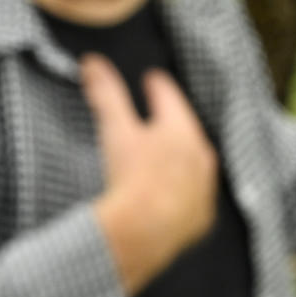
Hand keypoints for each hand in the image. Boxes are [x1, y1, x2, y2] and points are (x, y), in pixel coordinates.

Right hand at [81, 54, 217, 293]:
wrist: (142, 233)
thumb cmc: (130, 178)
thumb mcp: (115, 129)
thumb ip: (105, 93)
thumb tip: (92, 63)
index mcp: (182, 129)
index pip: (170, 96)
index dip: (157, 85)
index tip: (151, 79)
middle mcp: (200, 155)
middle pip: (185, 128)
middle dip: (170, 120)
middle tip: (157, 114)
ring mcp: (203, 188)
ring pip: (193, 163)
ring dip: (179, 155)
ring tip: (163, 152)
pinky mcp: (200, 217)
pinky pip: (192, 196)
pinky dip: (181, 189)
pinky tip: (168, 192)